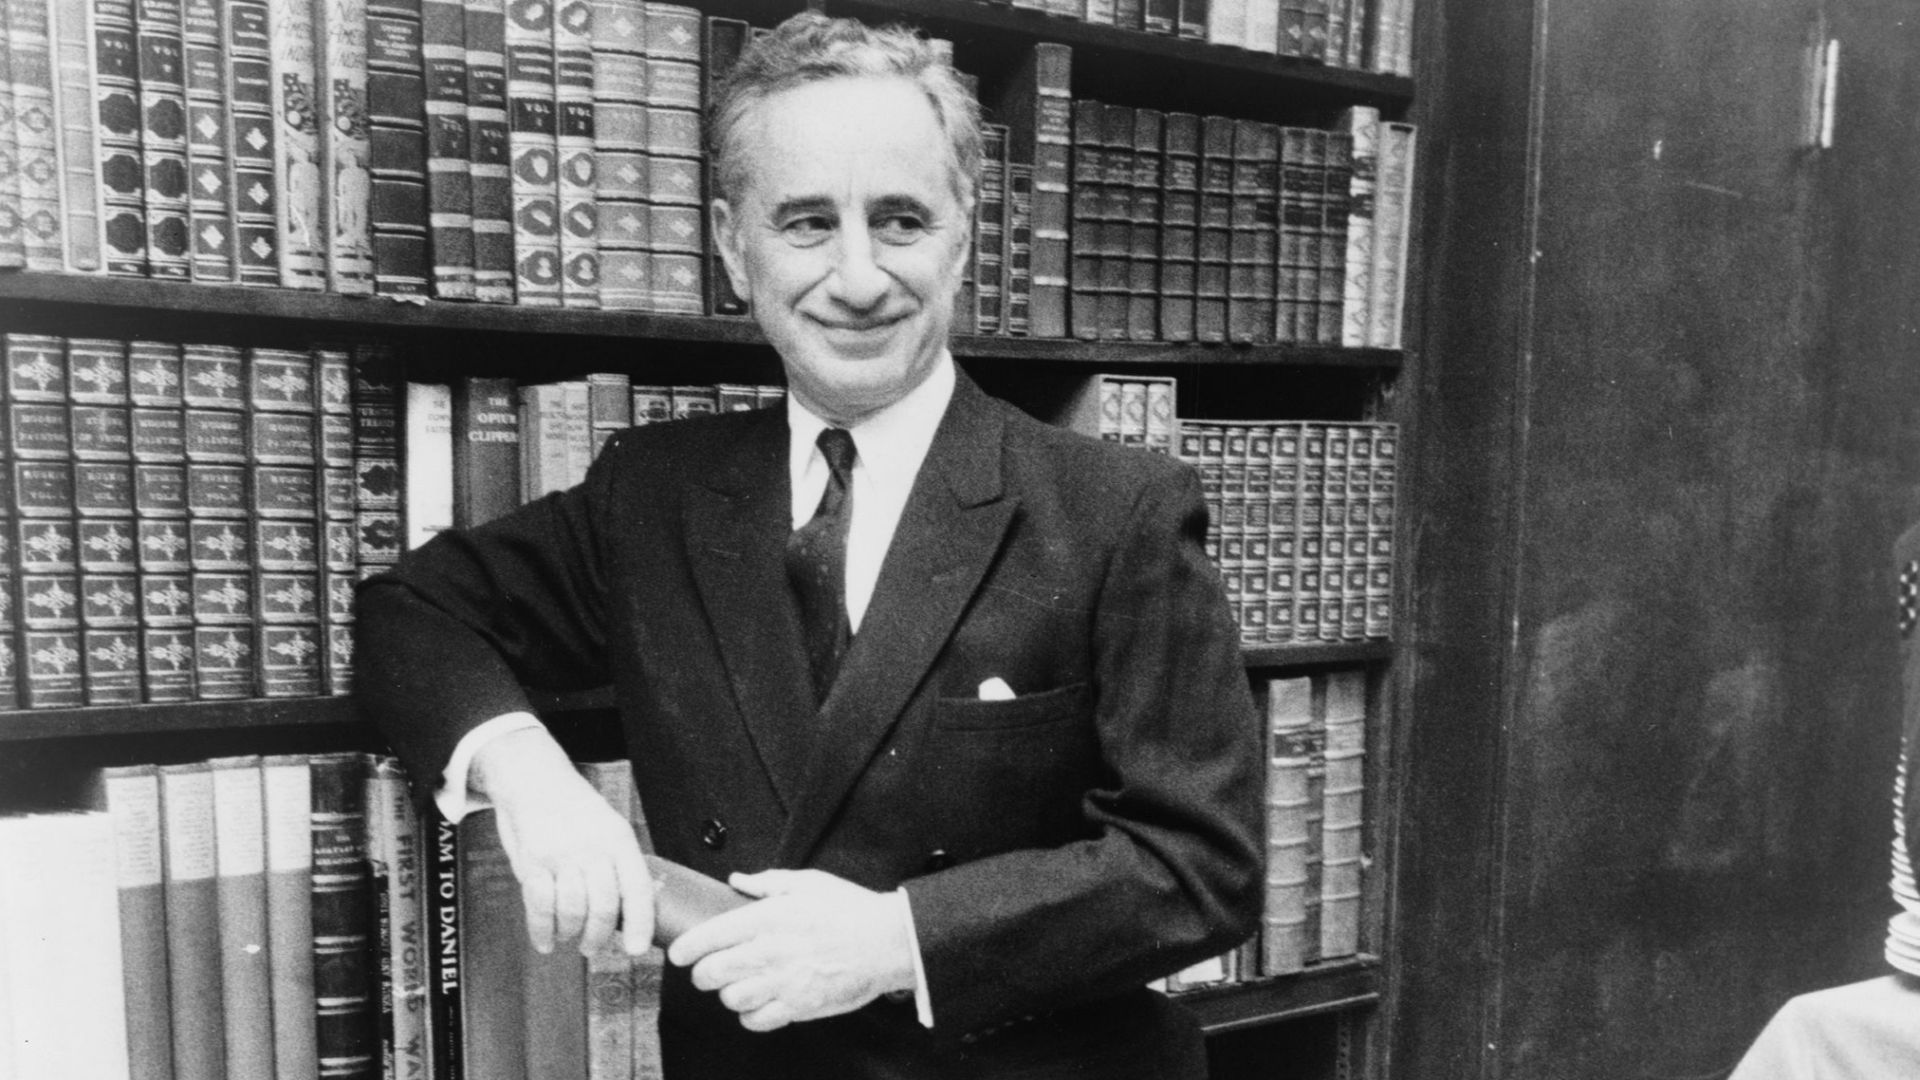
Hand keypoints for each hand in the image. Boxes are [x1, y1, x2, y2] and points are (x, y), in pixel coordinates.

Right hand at [471, 728, 653, 955]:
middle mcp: (593, 846)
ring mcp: (561, 854)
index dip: (640, 923)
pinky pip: (540, 906)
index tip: (636, 949)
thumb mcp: (607, 826)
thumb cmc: (574, 809)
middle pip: (604, 906)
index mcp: (619, 838)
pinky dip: (542, 931)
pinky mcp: (531, 861)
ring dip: (571, 933)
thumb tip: (628, 910)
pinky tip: (545, 942)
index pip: (637, 887)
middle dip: (598, 936)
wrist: (533, 778)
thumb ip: (616, 863)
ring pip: (573, 910)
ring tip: (568, 937)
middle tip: (592, 948)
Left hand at [667, 869, 915, 1031]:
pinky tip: (756, 1005)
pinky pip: (757, 1020)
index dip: (686, 948)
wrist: (886, 942)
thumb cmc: (849, 909)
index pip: (710, 936)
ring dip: (728, 994)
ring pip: (731, 999)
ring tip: (736, 986)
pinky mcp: (798, 1007)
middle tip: (706, 971)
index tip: (679, 953)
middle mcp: (769, 952)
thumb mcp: (807, 882)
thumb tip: (737, 881)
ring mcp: (783, 983)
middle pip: (712, 973)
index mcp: (767, 918)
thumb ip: (767, 882)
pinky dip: (750, 1016)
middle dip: (702, 974)